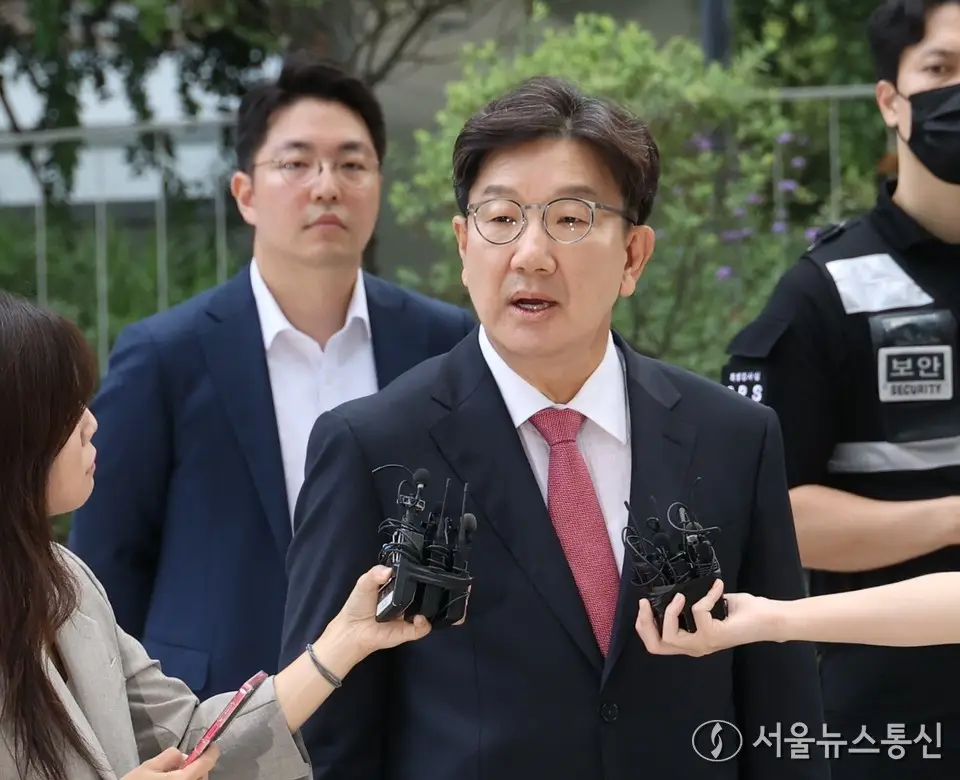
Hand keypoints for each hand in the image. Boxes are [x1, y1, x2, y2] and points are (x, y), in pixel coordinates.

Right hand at [120, 745, 219, 779]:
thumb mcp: (148, 767)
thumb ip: (169, 756)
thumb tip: (183, 756)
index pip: (207, 763)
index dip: (211, 752)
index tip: (211, 745)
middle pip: (203, 776)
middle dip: (197, 768)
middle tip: (182, 765)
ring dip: (192, 778)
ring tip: (173, 777)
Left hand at [328, 565, 435, 658]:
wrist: (351, 630)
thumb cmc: (358, 605)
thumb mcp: (364, 582)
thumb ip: (376, 572)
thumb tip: (390, 571)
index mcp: (396, 588)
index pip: (411, 577)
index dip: (415, 572)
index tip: (418, 567)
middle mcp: (404, 601)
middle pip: (421, 591)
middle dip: (424, 587)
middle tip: (420, 583)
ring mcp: (408, 616)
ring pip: (426, 609)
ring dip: (427, 604)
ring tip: (420, 600)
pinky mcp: (408, 631)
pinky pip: (423, 628)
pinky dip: (424, 623)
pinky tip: (418, 618)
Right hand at [634, 579, 775, 656]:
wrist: (770, 619)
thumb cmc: (746, 613)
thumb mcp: (713, 607)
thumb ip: (695, 604)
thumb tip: (678, 590)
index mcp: (693, 641)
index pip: (658, 644)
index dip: (644, 626)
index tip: (645, 604)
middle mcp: (695, 647)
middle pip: (656, 646)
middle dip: (644, 623)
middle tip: (645, 603)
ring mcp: (703, 643)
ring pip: (668, 636)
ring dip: (670, 611)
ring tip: (680, 596)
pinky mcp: (713, 635)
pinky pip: (697, 611)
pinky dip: (706, 595)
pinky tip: (717, 589)